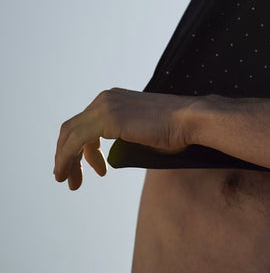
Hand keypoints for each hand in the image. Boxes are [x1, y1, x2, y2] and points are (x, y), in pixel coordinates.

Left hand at [53, 88, 196, 189]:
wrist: (193, 120)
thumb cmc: (179, 130)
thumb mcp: (145, 132)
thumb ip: (126, 139)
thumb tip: (116, 157)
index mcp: (115, 98)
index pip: (85, 123)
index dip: (82, 149)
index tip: (94, 169)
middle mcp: (106, 98)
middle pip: (72, 128)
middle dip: (68, 155)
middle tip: (72, 179)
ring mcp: (105, 107)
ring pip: (69, 135)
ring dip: (65, 160)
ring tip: (70, 181)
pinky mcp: (106, 119)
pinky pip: (74, 142)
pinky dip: (66, 159)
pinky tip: (67, 174)